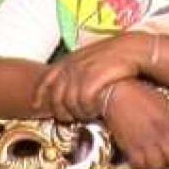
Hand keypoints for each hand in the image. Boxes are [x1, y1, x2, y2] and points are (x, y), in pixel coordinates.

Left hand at [32, 32, 150, 121]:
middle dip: (60, 111)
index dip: (39, 93)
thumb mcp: (90, 59)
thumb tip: (68, 86)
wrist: (133, 49)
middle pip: (56, 96)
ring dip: (77, 113)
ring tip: (86, 115)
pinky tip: (96, 111)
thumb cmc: (114, 57)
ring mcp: (83, 72)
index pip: (46, 78)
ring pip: (70, 102)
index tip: (35, 105)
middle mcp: (72, 66)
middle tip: (68, 119)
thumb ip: (76, 70)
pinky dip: (89, 110)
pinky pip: (84, 101)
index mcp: (69, 60)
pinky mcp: (94, 79)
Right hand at [103, 80, 168, 168]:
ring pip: (158, 166)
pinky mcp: (131, 146)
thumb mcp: (165, 104)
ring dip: (160, 168)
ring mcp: (146, 141)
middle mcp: (162, 133)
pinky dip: (142, 168)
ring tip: (158, 166)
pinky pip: (140, 166)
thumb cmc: (142, 94)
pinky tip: (143, 164)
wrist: (118, 92)